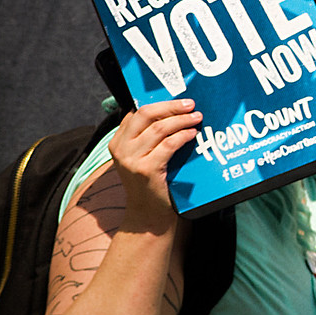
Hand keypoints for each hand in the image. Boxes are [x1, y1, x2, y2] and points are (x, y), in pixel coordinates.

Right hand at [109, 99, 201, 229]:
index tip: (179, 100)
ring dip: (181, 120)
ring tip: (197, 118)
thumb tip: (174, 111)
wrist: (148, 214)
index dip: (160, 104)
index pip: (137, 113)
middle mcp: (121, 148)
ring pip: (159, 128)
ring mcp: (131, 159)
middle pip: (146, 114)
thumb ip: (148, 136)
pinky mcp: (146, 170)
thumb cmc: (151, 181)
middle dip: (171, 106)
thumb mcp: (143, 156)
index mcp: (118, 141)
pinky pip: (167, 145)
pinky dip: (182, 136)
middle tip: (191, 104)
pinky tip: (192, 134)